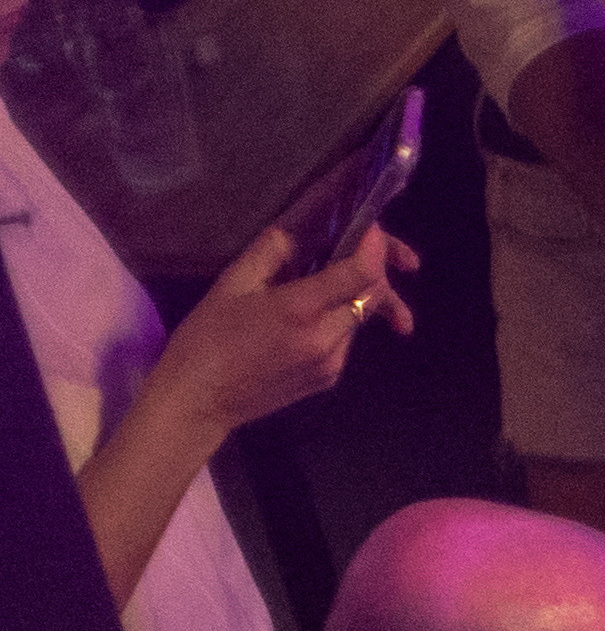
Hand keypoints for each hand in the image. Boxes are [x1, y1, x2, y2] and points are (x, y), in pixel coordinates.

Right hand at [157, 221, 416, 435]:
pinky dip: (340, 319)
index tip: (372, 229)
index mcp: (300, 310)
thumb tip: (299, 232)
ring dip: (357, 294)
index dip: (375, 249)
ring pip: (360, 319)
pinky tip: (314, 314)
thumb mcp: (231, 284)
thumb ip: (270, 254)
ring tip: (337, 276)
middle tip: (375, 249)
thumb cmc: (206, 337)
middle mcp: (326, 339)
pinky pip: (346, 340)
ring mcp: (332, 363)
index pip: (361, 275)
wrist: (199, 400)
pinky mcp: (329, 378)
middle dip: (378, 270)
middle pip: (372, 297)